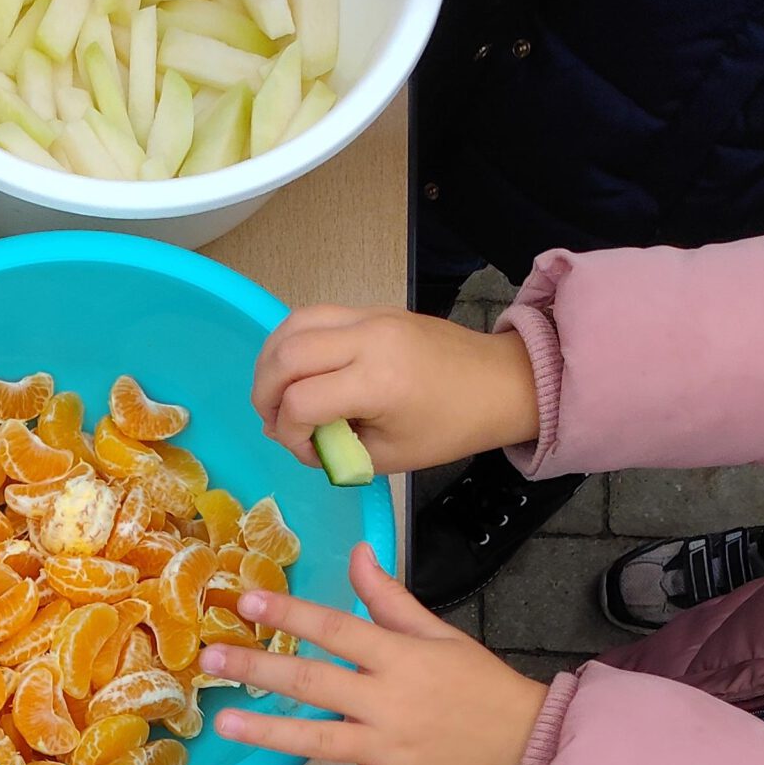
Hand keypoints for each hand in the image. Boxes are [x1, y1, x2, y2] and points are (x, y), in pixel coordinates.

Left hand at [200, 542, 548, 764]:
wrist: (525, 745)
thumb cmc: (479, 685)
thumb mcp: (438, 632)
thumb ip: (390, 598)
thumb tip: (358, 552)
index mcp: (401, 657)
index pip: (337, 629)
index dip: (291, 613)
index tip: (247, 600)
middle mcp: (390, 702)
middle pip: (315, 682)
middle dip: (260, 668)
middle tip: (210, 660)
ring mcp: (390, 750)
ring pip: (320, 740)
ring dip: (269, 731)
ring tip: (225, 721)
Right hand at [254, 305, 539, 474]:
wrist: (498, 382)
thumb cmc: (450, 427)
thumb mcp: (388, 456)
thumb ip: (333, 449)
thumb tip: (291, 433)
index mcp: (378, 382)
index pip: (301, 401)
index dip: (289, 433)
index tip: (307, 451)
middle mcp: (369, 338)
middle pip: (286, 354)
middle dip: (265, 394)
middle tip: (272, 420)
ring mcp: (369, 316)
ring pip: (293, 323)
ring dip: (272, 360)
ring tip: (276, 392)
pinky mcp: (371, 308)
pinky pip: (314, 315)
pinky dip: (293, 342)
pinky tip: (297, 370)